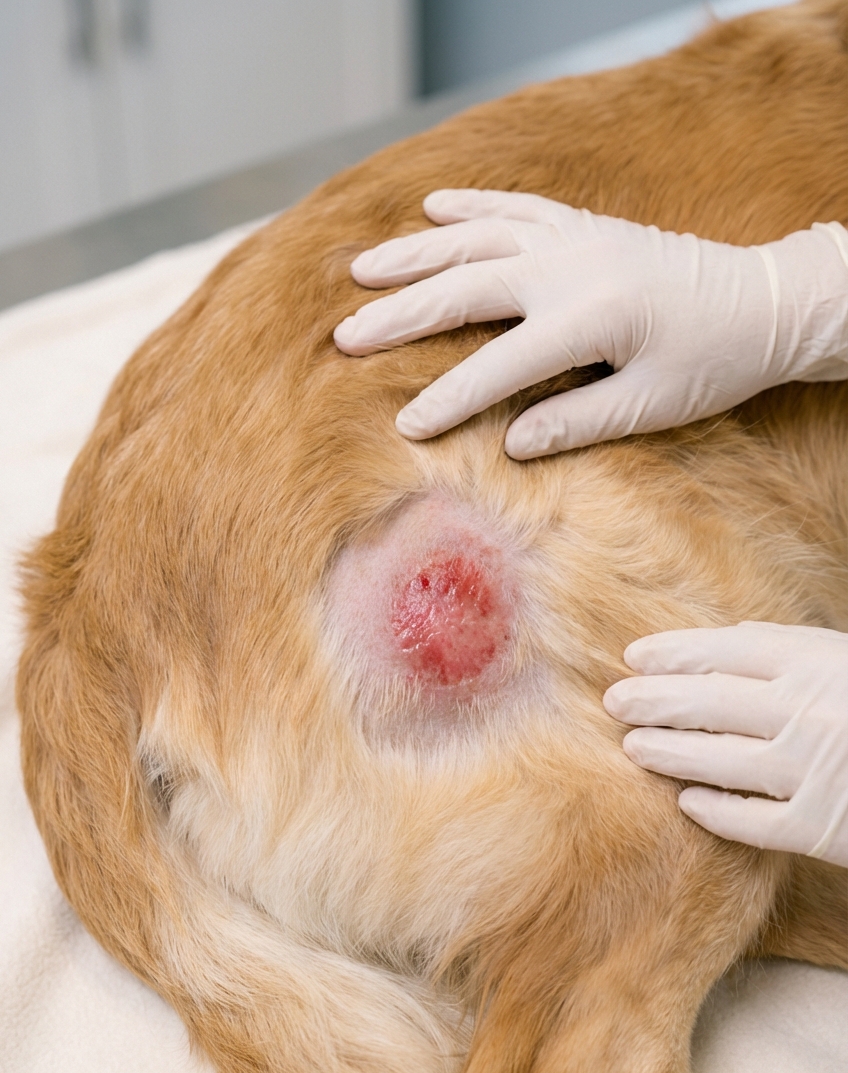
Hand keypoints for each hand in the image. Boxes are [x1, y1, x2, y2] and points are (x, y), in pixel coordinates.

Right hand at [334, 189, 847, 457]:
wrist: (763, 301)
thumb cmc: (714, 360)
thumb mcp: (652, 405)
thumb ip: (579, 422)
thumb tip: (513, 446)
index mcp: (589, 317)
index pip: (498, 366)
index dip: (448, 399)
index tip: (405, 426)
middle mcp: (572, 267)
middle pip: (467, 288)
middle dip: (401, 315)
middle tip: (345, 336)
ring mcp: (575, 238)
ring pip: (478, 237)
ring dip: (417, 254)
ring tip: (362, 269)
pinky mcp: (584, 225)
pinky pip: (516, 205)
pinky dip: (472, 204)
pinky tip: (432, 207)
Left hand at [603, 623, 847, 865]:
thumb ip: (796, 648)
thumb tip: (734, 634)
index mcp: (817, 665)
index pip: (727, 651)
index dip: (675, 653)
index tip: (635, 657)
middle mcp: (810, 714)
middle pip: (710, 701)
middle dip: (654, 700)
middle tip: (614, 702)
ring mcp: (813, 772)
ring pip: (719, 760)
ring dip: (668, 752)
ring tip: (632, 746)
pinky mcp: (820, 829)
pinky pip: (753, 823)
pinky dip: (716, 812)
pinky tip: (687, 802)